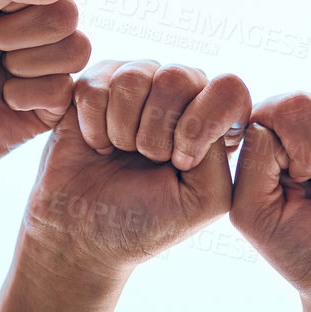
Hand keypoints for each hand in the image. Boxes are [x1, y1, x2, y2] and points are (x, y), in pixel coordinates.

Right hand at [22, 61, 250, 278]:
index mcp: (215, 120)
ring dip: (122, 130)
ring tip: (120, 153)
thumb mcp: (202, 201)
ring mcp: (139, 84)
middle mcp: (181, 94)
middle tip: (146, 160)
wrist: (81, 234)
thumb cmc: (144, 220)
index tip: (179, 163)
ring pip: (134, 77)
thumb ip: (221, 153)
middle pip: (177, 78)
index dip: (201, 124)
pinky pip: (96, 86)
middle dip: (155, 132)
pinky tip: (97, 145)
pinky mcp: (96, 85)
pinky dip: (93, 126)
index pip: (229, 89)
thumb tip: (201, 106)